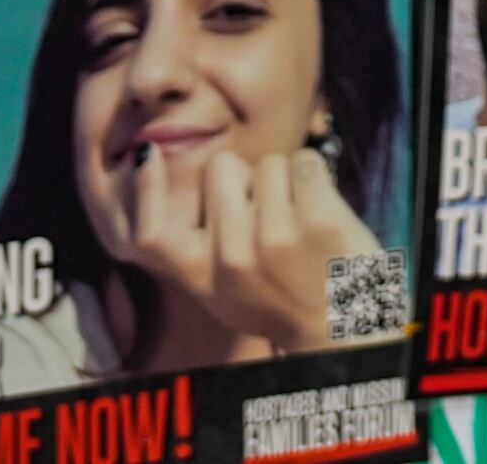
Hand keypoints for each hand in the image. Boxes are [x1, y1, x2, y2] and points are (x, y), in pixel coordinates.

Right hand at [129, 141, 387, 358]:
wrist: (343, 331)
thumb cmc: (282, 300)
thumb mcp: (222, 291)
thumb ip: (197, 248)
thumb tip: (159, 175)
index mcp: (203, 279)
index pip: (151, 235)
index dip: (143, 191)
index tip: (148, 155)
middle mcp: (232, 260)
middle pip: (221, 167)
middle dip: (244, 177)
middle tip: (266, 213)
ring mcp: (274, 239)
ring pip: (269, 162)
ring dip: (285, 180)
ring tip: (298, 219)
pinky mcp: (318, 221)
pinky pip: (306, 163)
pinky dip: (316, 176)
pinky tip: (322, 209)